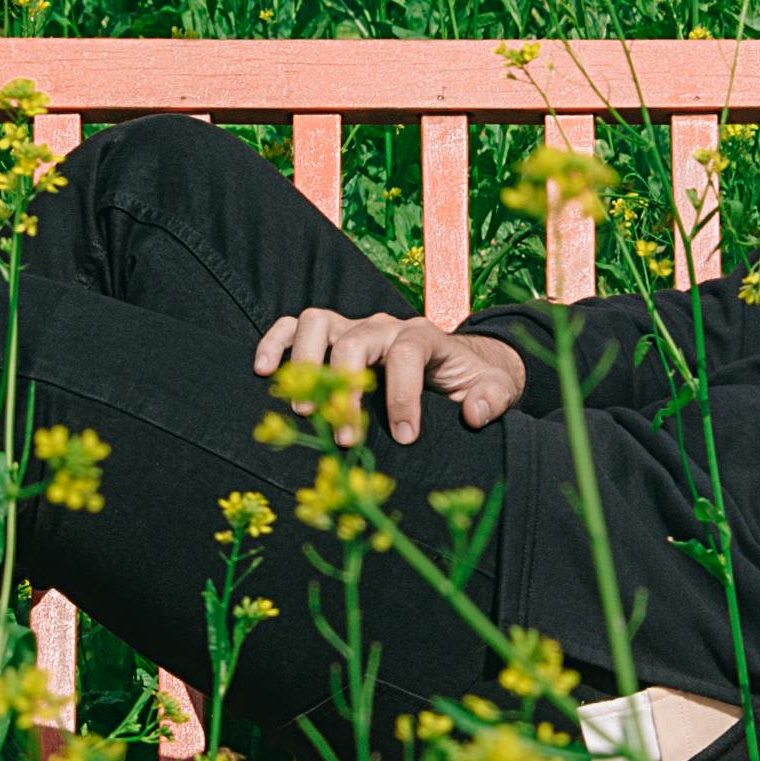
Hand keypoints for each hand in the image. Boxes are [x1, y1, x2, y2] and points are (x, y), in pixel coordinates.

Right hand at [251, 307, 529, 443]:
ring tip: (304, 411)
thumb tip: (471, 413)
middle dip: (345, 388)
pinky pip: (294, 328)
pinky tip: (263, 372)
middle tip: (344, 437)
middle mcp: (384, 326)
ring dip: (304, 363)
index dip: (403, 394)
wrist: (459, 363)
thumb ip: (492, 399)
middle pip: (356, 339)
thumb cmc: (473, 380)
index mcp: (425, 336)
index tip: (405, 438)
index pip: (408, 353)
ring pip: (318, 322)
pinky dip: (275, 343)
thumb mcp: (496, 389)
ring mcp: (353, 328)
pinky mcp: (332, 338)